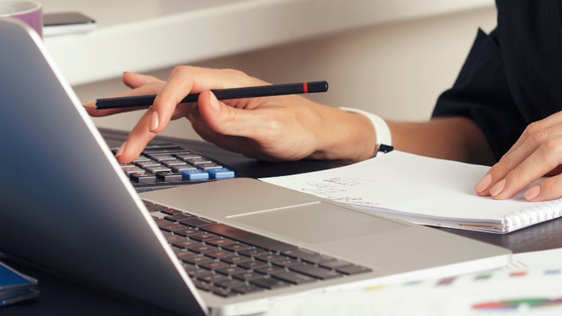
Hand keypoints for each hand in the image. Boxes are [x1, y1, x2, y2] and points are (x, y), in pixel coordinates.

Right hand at [86, 66, 376, 162]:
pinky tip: (132, 90)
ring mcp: (213, 102)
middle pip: (169, 92)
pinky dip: (152, 107)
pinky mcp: (212, 116)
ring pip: (167, 103)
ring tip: (99, 108)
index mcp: (231, 84)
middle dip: (137, 108)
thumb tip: (203, 103)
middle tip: (104, 117)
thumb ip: (235, 119)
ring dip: (136, 112)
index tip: (155, 123)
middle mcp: (217, 89)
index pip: (187, 82)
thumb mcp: (272, 128)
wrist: (314, 136)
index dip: (165, 100)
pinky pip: (176, 110)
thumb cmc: (300, 128)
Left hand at [474, 94, 561, 210]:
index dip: (510, 154)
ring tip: (507, 193)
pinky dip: (554, 185)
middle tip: (490, 187)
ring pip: (555, 151)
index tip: (492, 175)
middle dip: (510, 165)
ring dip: (523, 175)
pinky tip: (538, 195)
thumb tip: (525, 171)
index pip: (540, 128)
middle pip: (541, 138)